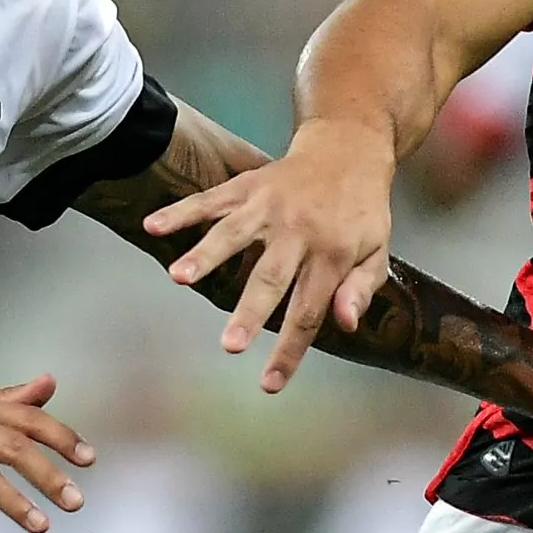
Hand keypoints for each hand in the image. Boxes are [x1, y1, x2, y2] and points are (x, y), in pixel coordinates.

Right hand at [142, 118, 395, 391]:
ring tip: (179, 278)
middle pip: (269, 278)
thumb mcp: (378, 250)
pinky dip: (182, 212)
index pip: (309, 311)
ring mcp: (269, 206)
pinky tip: (154, 226)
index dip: (289, 350)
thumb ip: (361, 288)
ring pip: (233, 234)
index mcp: (331, 254)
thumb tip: (345, 325)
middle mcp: (297, 232)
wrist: (347, 148)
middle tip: (229, 345)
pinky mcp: (247, 186)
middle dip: (249, 313)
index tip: (268, 384)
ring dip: (205, 255)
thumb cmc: (361, 211)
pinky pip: (211, 199)